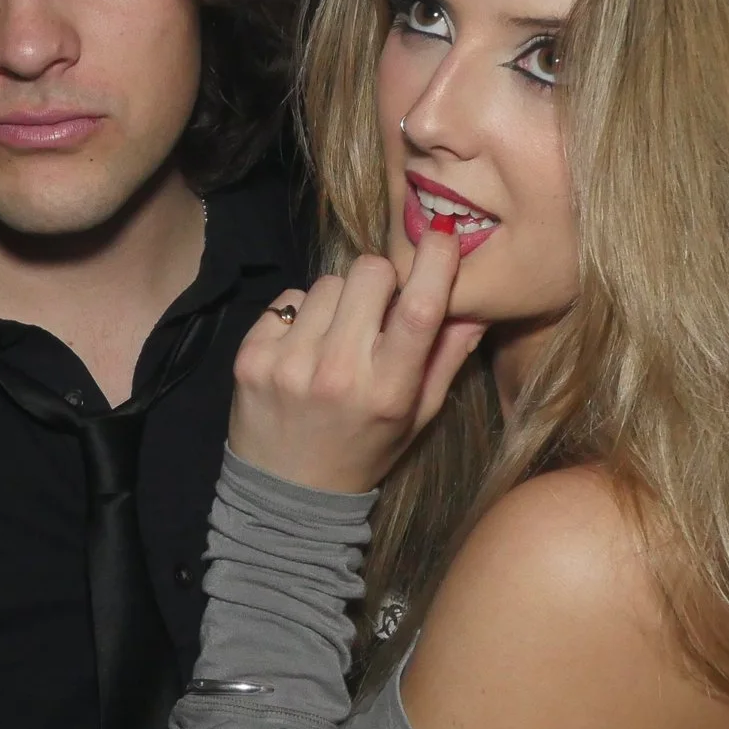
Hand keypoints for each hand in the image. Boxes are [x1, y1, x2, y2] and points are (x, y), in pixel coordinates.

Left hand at [229, 225, 486, 493]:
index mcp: (387, 391)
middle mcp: (337, 374)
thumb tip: (476, 305)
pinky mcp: (251, 356)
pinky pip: (288, 299)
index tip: (443, 234)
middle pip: (368, 273)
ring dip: (339, 300)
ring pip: (327, 282)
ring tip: (336, 339)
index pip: (417, 310)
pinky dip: (301, 316)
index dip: (434, 262)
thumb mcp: (417, 417)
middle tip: (378, 309)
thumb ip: (447, 359)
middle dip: (381, 279)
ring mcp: (289, 364)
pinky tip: (303, 350)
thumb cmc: (363, 451)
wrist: (285, 494)